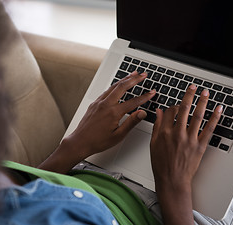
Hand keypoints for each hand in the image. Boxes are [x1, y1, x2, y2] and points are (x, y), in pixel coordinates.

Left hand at [39, 71, 155, 173]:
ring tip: (133, 74)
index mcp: (113, 113)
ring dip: (124, 79)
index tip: (152, 92)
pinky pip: (106, 90)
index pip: (133, 102)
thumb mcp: (118, 136)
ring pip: (113, 86)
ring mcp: (98, 102)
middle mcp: (105, 105)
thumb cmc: (97, 141)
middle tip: (143, 75)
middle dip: (134, 79)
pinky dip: (115, 85)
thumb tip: (142, 113)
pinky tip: (118, 84)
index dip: (145, 96)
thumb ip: (131, 123)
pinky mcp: (94, 103)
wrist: (80, 142)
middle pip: (122, 87)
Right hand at [150, 84, 222, 224]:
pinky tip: (218, 110)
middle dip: (189, 95)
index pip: (169, 112)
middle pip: (183, 109)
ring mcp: (189, 139)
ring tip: (205, 93)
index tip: (175, 105)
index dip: (173, 106)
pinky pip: (208, 129)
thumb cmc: (161, 165)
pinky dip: (214, 118)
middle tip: (193, 87)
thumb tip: (159, 112)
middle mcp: (177, 133)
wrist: (172, 180)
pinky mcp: (199, 146)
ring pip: (197, 116)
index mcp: (164, 132)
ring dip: (202, 102)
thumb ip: (157, 126)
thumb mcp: (153, 144)